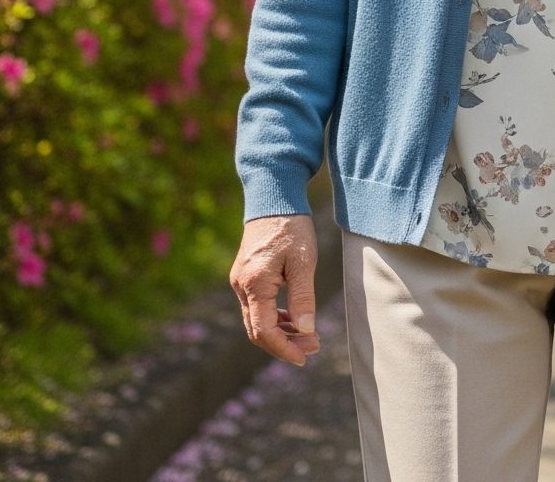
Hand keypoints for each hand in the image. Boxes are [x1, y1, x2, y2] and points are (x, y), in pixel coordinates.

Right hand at [231, 212, 321, 366]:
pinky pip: (257, 307)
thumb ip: (303, 297)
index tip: (304, 357)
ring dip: (281, 332)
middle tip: (313, 347)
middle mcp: (241, 286)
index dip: (283, 349)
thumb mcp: (303, 261)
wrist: (273, 197)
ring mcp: (241, 281)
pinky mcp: (246, 276)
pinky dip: (275, 317)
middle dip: (284, 343)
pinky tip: (294, 319)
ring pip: (257, 320)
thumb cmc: (292, 226)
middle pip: (258, 330)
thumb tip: (305, 330)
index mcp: (254, 284)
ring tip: (309, 336)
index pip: (264, 331)